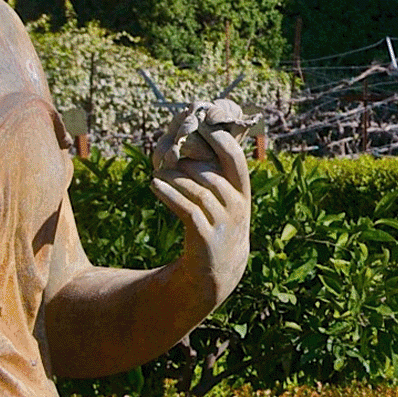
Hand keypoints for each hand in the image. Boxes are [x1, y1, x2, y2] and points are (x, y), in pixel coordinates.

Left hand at [148, 122, 251, 305]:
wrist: (218, 271)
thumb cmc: (218, 225)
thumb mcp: (226, 200)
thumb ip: (216, 174)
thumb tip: (194, 140)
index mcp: (243, 192)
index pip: (235, 159)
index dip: (219, 140)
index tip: (201, 126)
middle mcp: (237, 206)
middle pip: (211, 175)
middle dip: (189, 160)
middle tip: (171, 150)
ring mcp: (222, 224)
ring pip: (197, 191)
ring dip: (175, 178)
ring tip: (158, 170)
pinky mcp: (205, 238)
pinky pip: (186, 210)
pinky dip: (169, 195)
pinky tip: (154, 186)